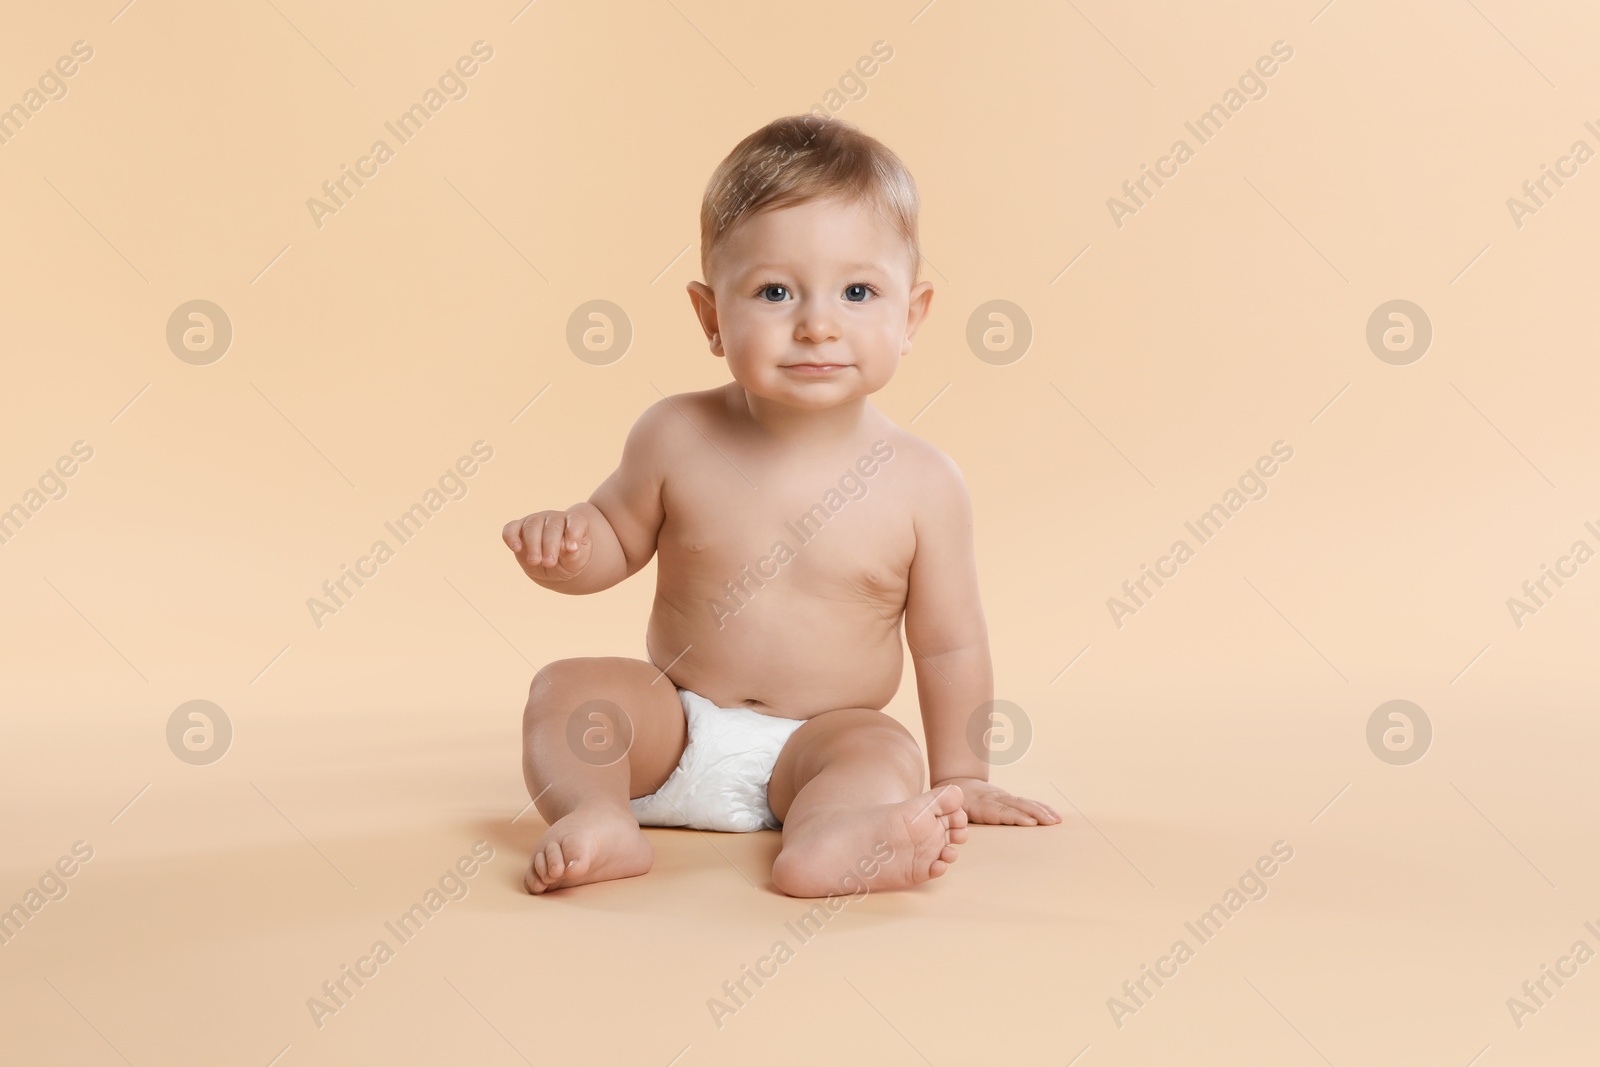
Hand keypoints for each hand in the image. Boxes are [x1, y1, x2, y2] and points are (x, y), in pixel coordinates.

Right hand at [503, 508, 591, 581]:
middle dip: (550, 545)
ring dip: (533, 544)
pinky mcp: (518, 529)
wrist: (554, 565)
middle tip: (549, 563)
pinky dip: (511, 536)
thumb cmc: (569, 560)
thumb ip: (573, 555)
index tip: (572, 549)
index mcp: (574, 523)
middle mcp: (555, 518)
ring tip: (534, 561)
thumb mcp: (576, 561)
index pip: (576, 522)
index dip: (574, 533)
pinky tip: (515, 548)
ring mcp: (536, 521)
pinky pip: (511, 528)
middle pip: (552, 527)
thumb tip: (566, 548)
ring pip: (532, 526)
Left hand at [932, 778, 1060, 825]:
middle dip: (1036, 814)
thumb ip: (956, 818)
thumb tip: (960, 828)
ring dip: (1042, 811)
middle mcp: (996, 799)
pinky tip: (1054, 815)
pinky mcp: (1010, 798)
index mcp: (981, 805)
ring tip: (1057, 820)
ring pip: (1025, 803)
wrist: (957, 783)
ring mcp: (1004, 797)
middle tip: (1051, 822)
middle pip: (1018, 806)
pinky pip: (1028, 802)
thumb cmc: (953, 804)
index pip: (1000, 811)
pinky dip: (1042, 808)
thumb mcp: (950, 810)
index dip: (1015, 817)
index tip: (1030, 823)